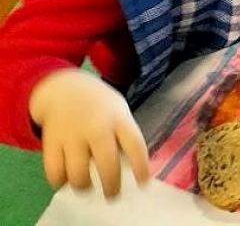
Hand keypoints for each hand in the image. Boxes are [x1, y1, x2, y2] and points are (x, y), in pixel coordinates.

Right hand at [29, 69, 149, 198]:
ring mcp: (72, 135)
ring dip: (84, 186)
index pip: (135, 145)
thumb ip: (124, 136)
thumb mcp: (118, 112)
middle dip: (111, 185)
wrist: (65, 89)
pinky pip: (54, 171)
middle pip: (107, 164)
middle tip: (112, 195)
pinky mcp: (51, 142)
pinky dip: (60, 181)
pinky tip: (66, 180)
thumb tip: (130, 169)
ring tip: (87, 187)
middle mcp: (96, 127)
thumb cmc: (99, 106)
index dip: (141, 167)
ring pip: (78, 172)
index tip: (143, 183)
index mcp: (119, 118)